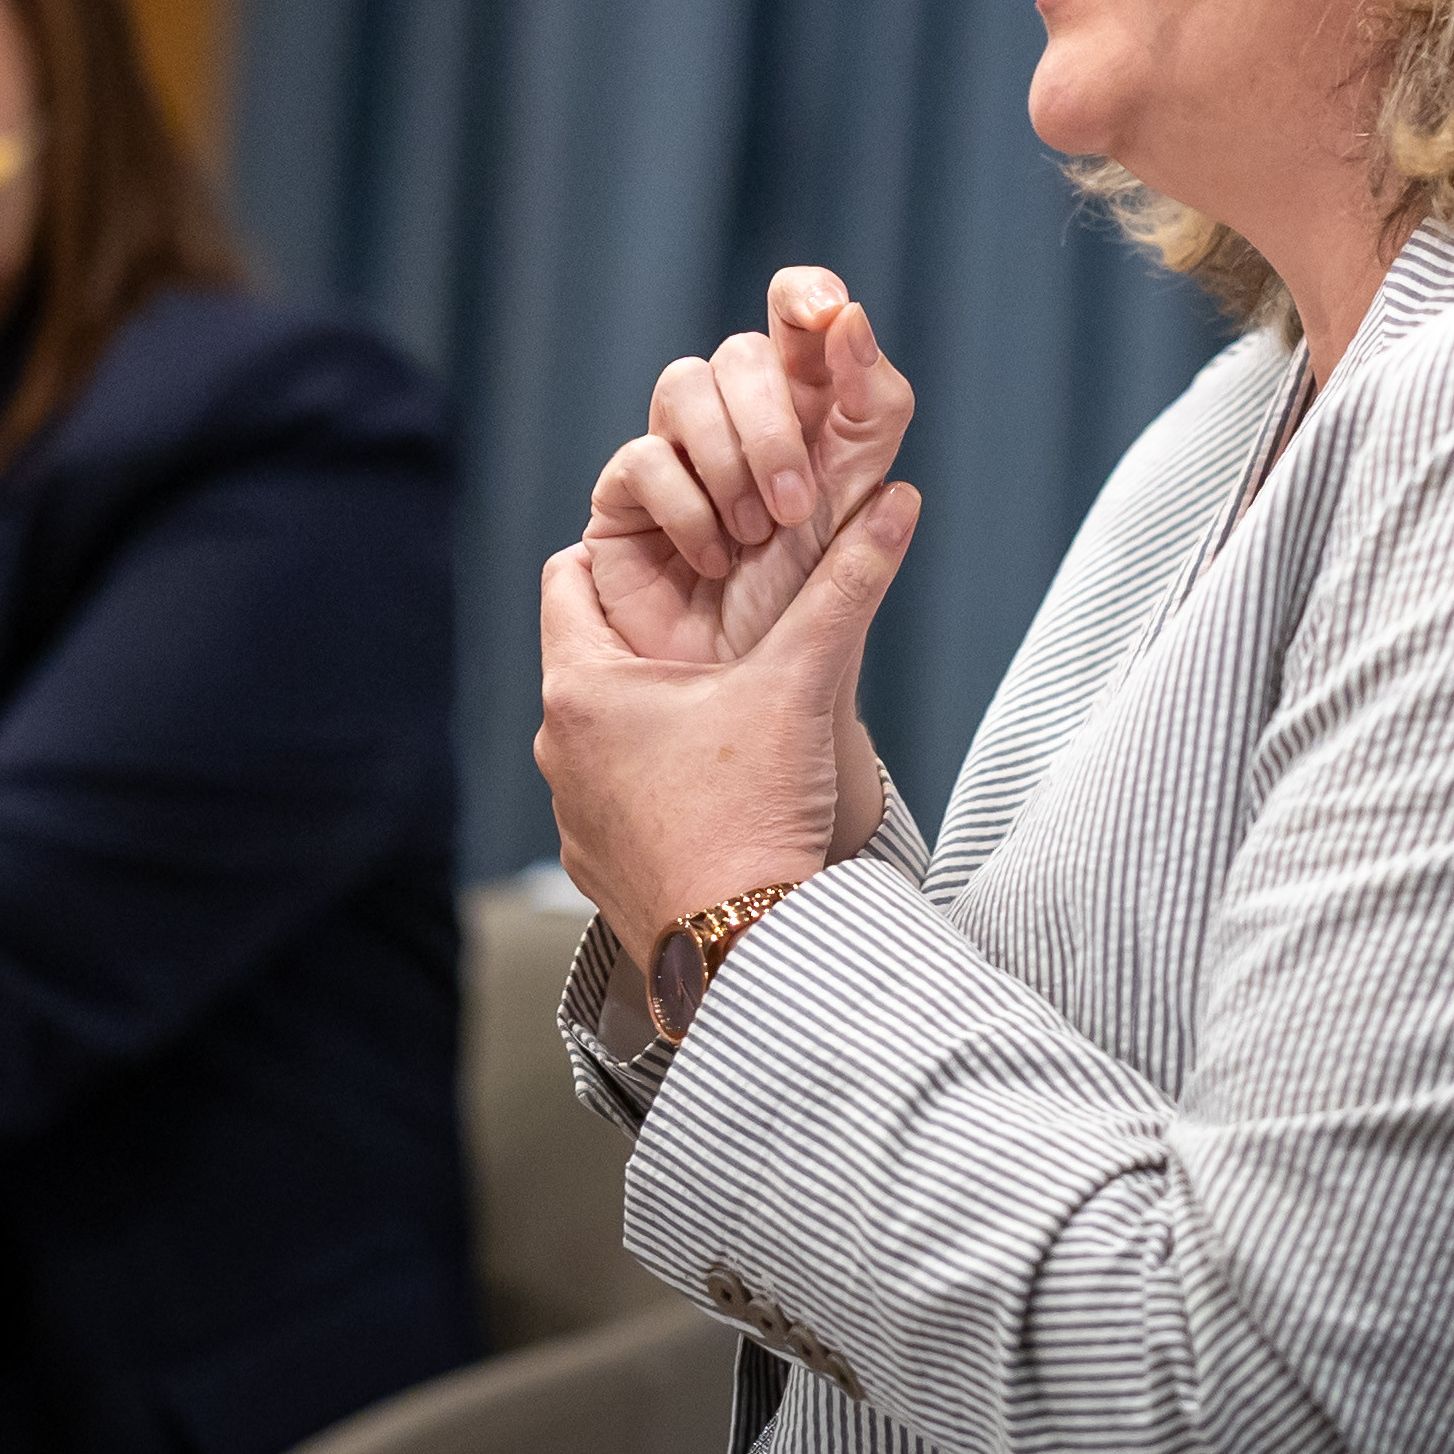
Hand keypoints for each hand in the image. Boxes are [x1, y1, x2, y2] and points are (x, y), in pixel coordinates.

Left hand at [537, 468, 922, 966]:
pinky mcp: (599, 869)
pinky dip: (656, 786)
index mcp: (582, 690)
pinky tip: (716, 792)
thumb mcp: (801, 684)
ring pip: (603, 736)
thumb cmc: (755, 813)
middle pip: (593, 658)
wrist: (747, 951)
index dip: (619, 550)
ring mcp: (573, 817)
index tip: (674, 550)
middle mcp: (556, 751)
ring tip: (722, 713)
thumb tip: (896, 502)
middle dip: (650, 638)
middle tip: (713, 624)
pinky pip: (617, 802)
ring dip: (653, 717)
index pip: (566, 577)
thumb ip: (845, 586)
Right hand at [584, 271, 916, 666]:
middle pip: (741, 353)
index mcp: (806, 411)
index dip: (806, 294)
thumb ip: (872, 411)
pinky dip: (688, 509)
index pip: (796, 316)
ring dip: (730, 462)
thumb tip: (852, 321)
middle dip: (773, 425)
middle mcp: (738, 421)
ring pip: (684, 383)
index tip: (831, 313)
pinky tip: (713, 560)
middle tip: (798, 509)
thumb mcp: (861, 501)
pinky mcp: (625, 498)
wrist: (757, 701)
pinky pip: (644, 458)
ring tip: (754, 536)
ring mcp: (677, 452)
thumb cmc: (810, 608)